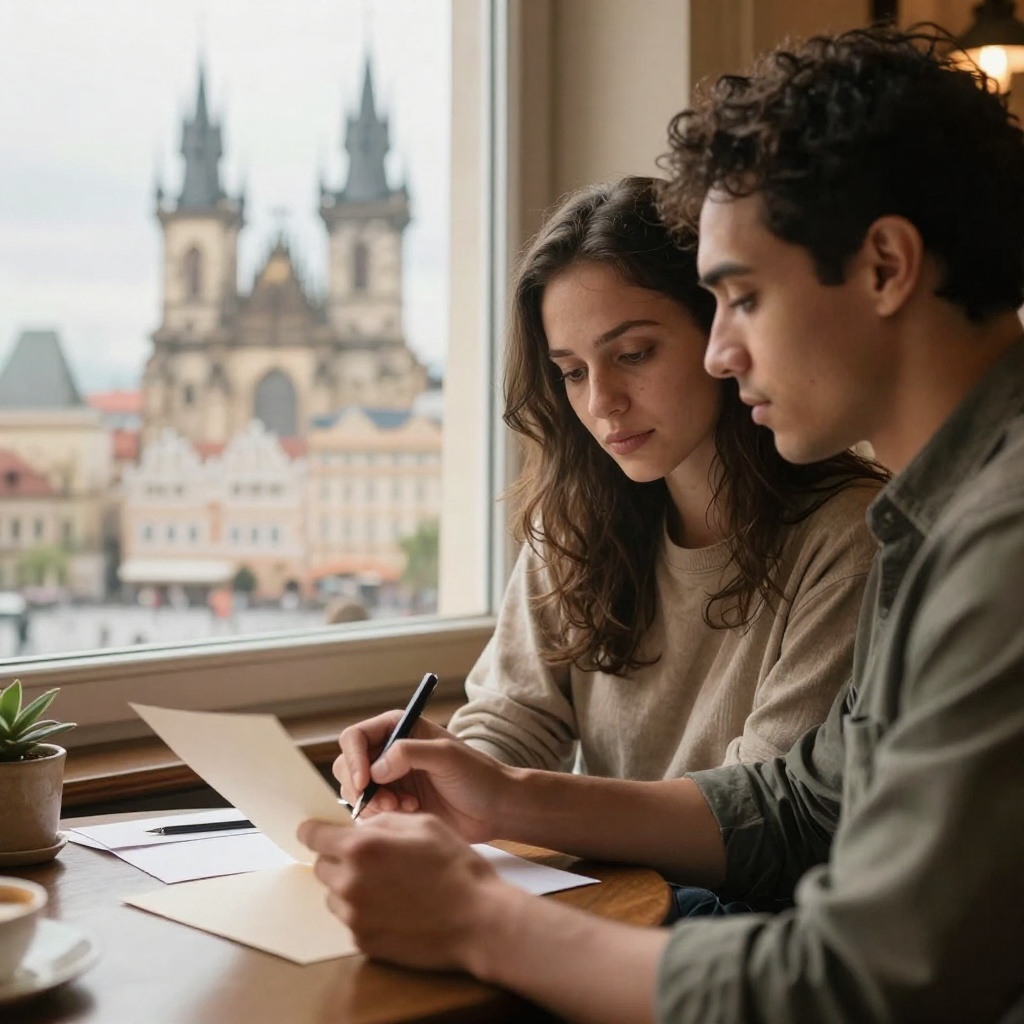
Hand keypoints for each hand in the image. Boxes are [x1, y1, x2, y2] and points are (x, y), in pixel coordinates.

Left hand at [299, 813, 515, 971]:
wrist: (477, 918)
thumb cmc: (454, 865)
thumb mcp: (423, 823)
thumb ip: (383, 821)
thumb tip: (359, 826)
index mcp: (361, 847)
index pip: (312, 835)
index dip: (316, 830)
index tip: (318, 831)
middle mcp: (350, 882)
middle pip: (321, 866)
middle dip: (339, 858)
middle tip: (371, 858)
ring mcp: (355, 916)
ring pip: (334, 895)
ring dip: (350, 886)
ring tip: (387, 884)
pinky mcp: (364, 942)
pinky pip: (351, 920)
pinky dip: (364, 911)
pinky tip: (395, 906)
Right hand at [335, 713, 513, 841]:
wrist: (495, 808)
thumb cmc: (478, 775)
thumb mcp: (446, 756)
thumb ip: (409, 753)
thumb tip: (375, 768)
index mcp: (398, 729)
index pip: (355, 738)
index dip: (353, 759)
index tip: (364, 783)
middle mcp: (388, 752)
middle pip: (348, 766)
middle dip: (361, 788)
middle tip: (388, 803)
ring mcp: (390, 780)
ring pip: (355, 792)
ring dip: (373, 804)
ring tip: (405, 808)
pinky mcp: (393, 805)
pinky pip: (368, 812)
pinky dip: (381, 817)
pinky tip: (411, 814)